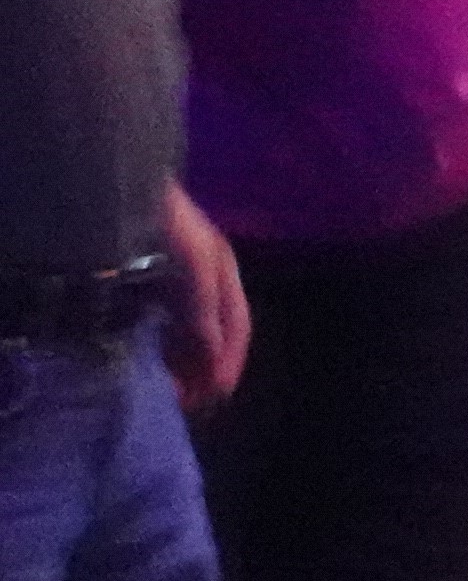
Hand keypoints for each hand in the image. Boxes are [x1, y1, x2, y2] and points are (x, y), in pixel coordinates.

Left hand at [153, 187, 246, 410]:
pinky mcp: (149, 273)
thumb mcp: (194, 269)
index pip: (238, 330)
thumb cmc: (165, 224)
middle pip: (214, 332)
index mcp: (226, 273)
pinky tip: (146, 349)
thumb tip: (212, 362)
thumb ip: (204, 314)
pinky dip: (158, 338)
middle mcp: (208, 275)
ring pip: (186, 326)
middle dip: (203, 366)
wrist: (117, 181)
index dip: (227, 366)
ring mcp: (177, 274)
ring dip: (180, 356)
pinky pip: (162, 316)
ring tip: (163, 381)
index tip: (208, 399)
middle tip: (182, 399)